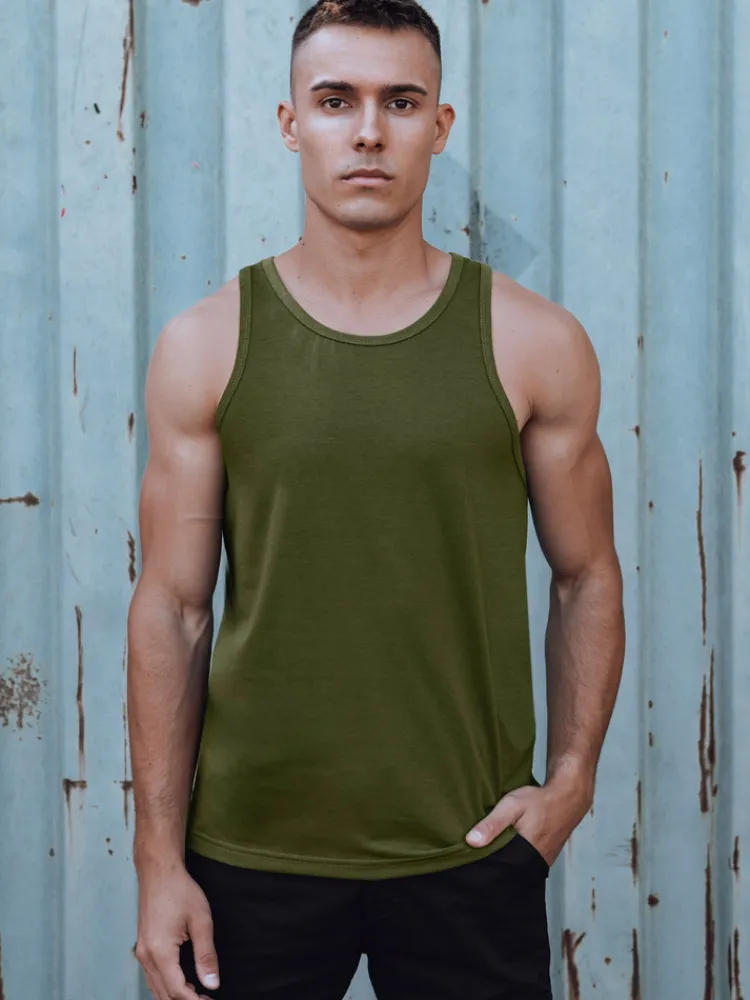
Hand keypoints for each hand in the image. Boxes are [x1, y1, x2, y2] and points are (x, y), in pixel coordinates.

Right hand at [135, 860, 218, 999]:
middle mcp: (146, 956)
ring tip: (198, 994)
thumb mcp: (201, 920)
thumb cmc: (181, 891)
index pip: (177, 990)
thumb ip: (206, 955)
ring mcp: (141, 952)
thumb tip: (212, 983)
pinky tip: (181, 983)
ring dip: (175, 995)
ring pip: (155, 988)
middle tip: (207, 998)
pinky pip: (151, 976)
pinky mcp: (142, 946)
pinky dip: (165, 986)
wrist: (159, 871)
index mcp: (160, 951)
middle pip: (163, 994)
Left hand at [464, 777, 592, 867]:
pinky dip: (514, 858)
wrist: (566, 798)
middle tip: (474, 860)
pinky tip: (505, 849)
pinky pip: (525, 863)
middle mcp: (533, 864)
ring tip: (486, 855)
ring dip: (503, 862)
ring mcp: (540, 863)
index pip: (498, 871)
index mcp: (524, 855)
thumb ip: (493, 823)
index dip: (483, 869)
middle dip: (492, 867)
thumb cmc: (539, 801)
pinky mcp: (544, 858)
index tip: (468, 864)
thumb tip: (471, 841)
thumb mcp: (512, 806)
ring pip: (516, 868)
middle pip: (506, 872)